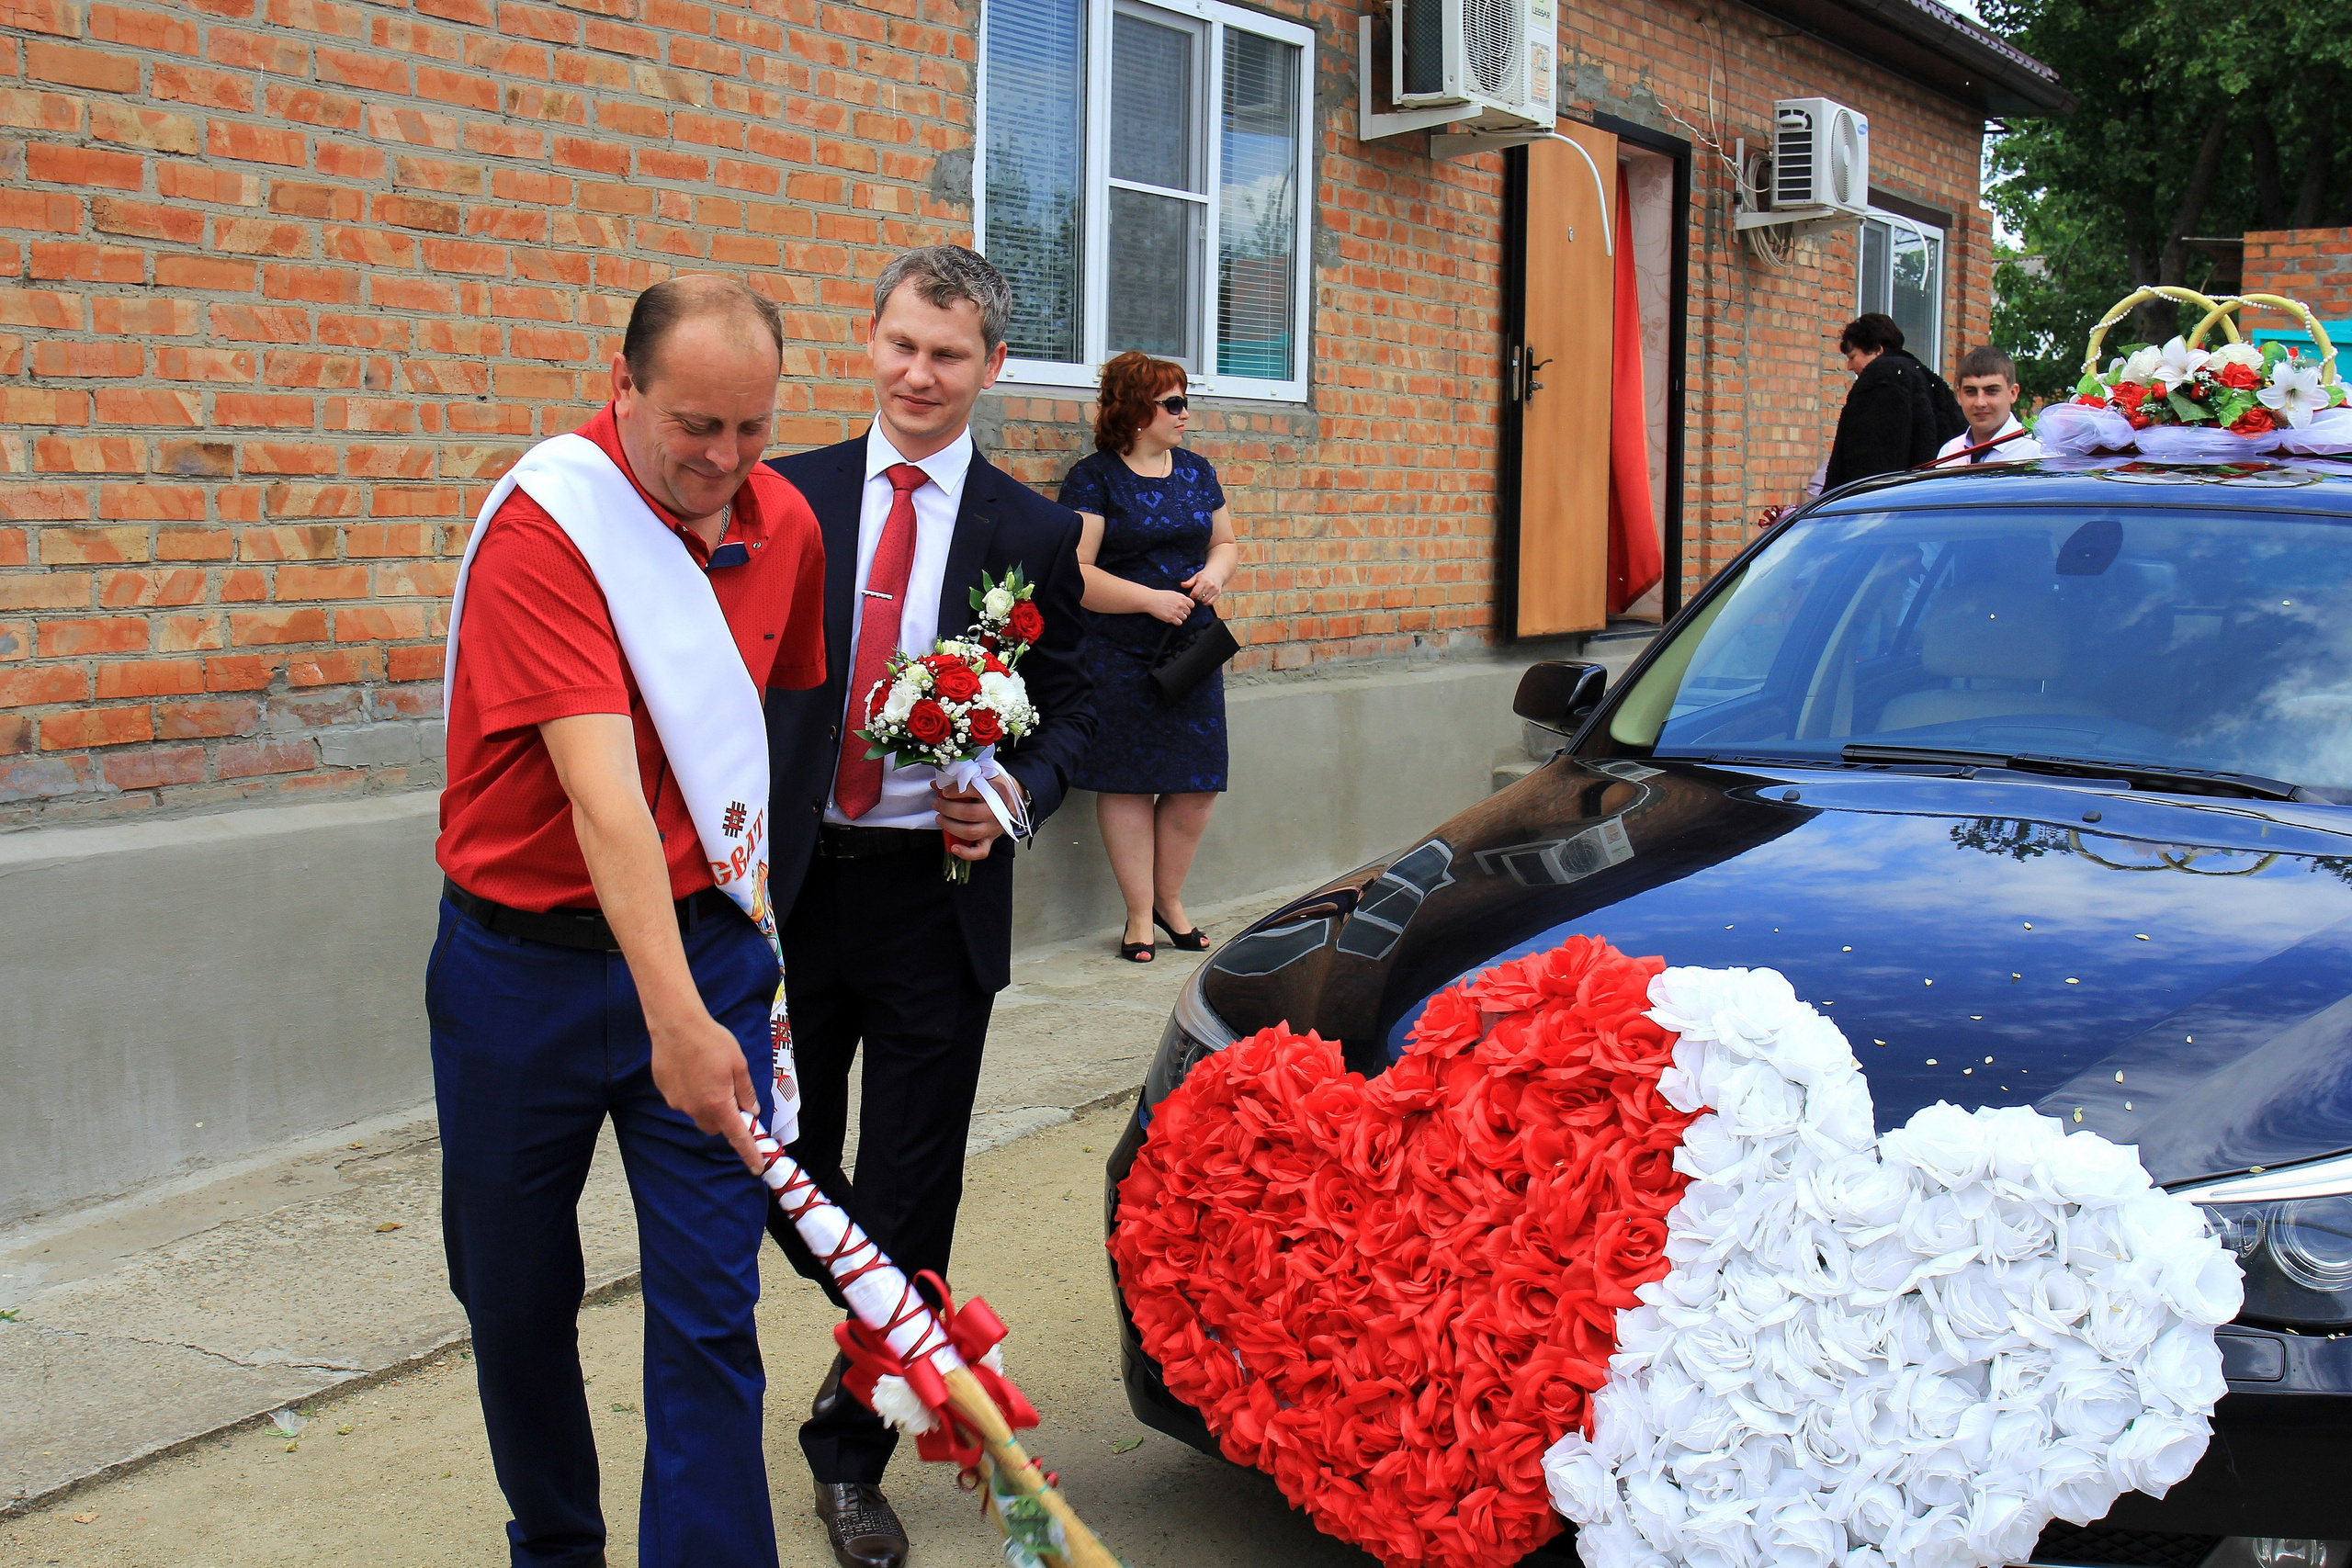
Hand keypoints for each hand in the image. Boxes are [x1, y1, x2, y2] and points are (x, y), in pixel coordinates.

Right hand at [648, 1006, 763, 1173]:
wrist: (676, 1025)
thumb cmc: (712, 1041)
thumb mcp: (739, 1065)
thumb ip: (746, 1092)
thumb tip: (751, 1111)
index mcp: (719, 1103)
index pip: (738, 1136)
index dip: (749, 1152)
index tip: (757, 1167)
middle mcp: (696, 1108)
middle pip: (714, 1127)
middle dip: (725, 1119)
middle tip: (730, 1096)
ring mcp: (677, 1102)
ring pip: (697, 1113)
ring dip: (706, 1104)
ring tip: (708, 1074)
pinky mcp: (665, 1093)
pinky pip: (683, 1100)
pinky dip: (691, 1092)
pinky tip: (691, 1069)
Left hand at [934, 772, 1024, 861]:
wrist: (1013, 799)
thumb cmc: (995, 787)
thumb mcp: (983, 776)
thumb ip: (962, 779)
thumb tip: (937, 784)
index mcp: (997, 792)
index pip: (973, 791)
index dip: (955, 791)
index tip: (944, 791)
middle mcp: (996, 812)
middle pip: (969, 813)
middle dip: (948, 809)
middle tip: (937, 804)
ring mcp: (994, 828)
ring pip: (970, 832)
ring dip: (950, 826)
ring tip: (940, 818)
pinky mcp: (991, 839)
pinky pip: (981, 851)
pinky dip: (966, 853)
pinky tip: (954, 847)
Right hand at [1145, 588, 1195, 624]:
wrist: (1151, 600)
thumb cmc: (1160, 596)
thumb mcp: (1173, 593)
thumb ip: (1181, 598)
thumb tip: (1187, 602)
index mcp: (1182, 598)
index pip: (1192, 605)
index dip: (1188, 606)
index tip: (1184, 607)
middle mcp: (1180, 605)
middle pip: (1188, 612)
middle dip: (1183, 612)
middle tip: (1176, 611)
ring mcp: (1176, 612)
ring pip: (1184, 618)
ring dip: (1180, 617)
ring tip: (1173, 614)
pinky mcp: (1171, 618)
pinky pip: (1179, 623)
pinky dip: (1176, 621)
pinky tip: (1172, 618)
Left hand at [1180, 571, 1222, 605]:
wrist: (1217, 573)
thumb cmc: (1205, 575)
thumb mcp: (1196, 576)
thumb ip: (1189, 582)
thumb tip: (1182, 585)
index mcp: (1203, 581)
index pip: (1195, 593)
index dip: (1192, 595)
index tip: (1192, 594)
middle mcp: (1210, 586)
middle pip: (1199, 597)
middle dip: (1196, 597)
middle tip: (1197, 594)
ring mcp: (1215, 590)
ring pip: (1205, 601)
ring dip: (1201, 600)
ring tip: (1201, 596)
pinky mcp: (1218, 594)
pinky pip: (1210, 603)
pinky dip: (1206, 603)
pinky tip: (1205, 599)